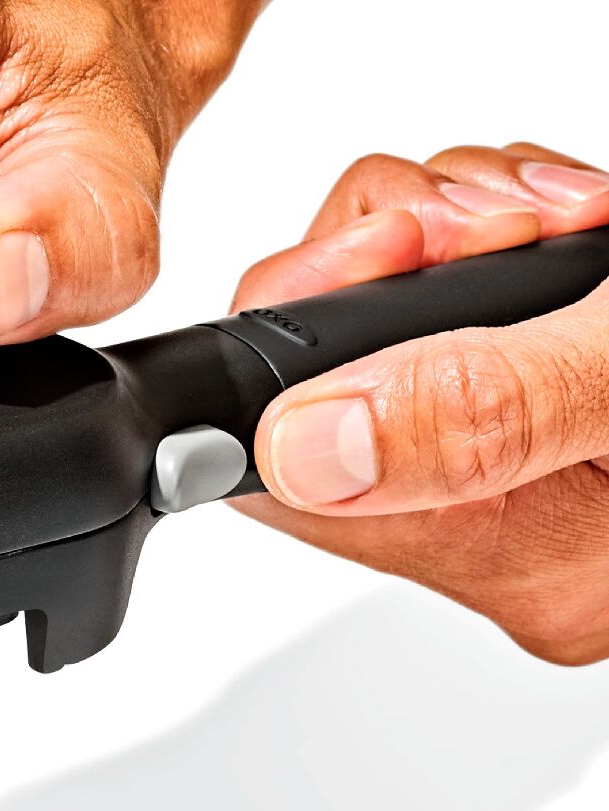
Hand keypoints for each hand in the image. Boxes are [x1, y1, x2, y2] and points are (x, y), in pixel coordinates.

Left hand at [229, 143, 608, 664]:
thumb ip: (479, 410)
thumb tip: (309, 452)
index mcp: (529, 554)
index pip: (298, 482)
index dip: (292, 358)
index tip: (358, 265)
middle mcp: (520, 534)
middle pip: (333, 398)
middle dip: (378, 274)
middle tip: (470, 226)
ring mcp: (535, 472)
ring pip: (386, 346)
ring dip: (437, 248)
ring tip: (543, 224)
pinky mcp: (551, 411)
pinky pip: (445, 334)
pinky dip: (476, 258)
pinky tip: (551, 236)